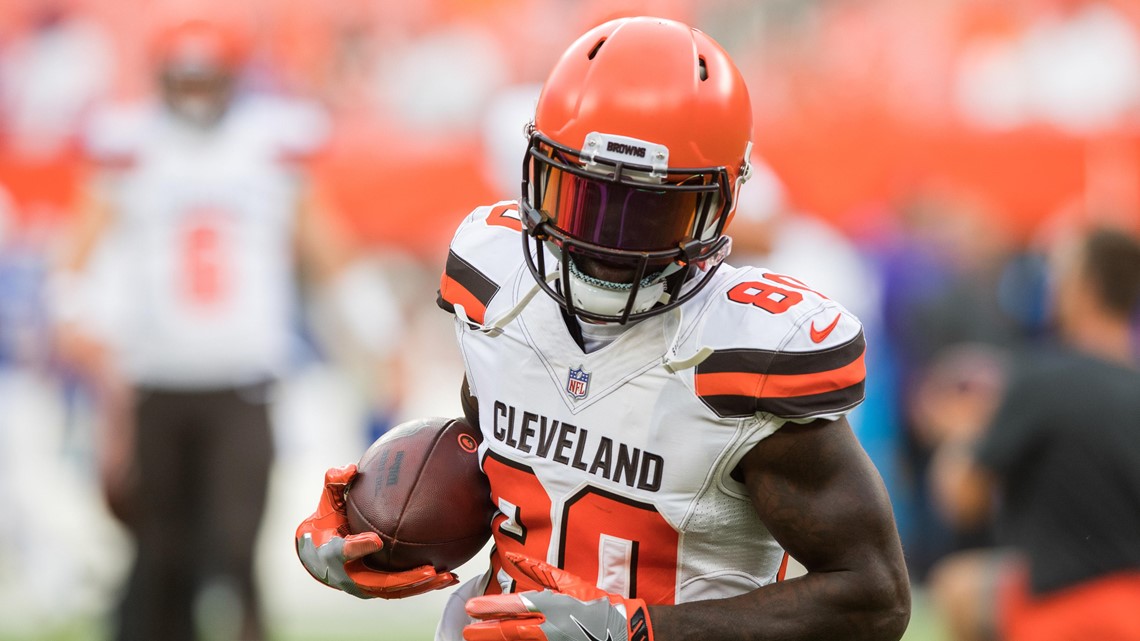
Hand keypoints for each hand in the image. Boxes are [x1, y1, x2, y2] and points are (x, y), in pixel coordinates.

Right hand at [294, 464, 458, 598]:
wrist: (316, 553)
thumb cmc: (325, 524)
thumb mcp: (326, 502)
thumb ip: (335, 483)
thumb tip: (350, 468)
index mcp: (331, 554)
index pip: (343, 553)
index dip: (358, 547)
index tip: (375, 540)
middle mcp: (350, 576)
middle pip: (380, 584)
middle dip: (406, 579)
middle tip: (429, 570)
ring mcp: (365, 586)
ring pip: (397, 591)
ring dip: (422, 586)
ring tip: (448, 577)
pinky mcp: (379, 589)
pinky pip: (404, 589)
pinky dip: (425, 585)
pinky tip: (450, 576)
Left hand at [464, 551, 653, 640]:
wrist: (624, 632)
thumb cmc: (598, 606)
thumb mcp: (569, 583)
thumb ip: (540, 571)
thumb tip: (515, 557)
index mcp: (553, 604)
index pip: (515, 605)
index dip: (491, 608)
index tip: (471, 609)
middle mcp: (550, 626)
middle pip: (510, 631)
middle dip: (486, 631)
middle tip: (466, 631)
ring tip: (476, 640)